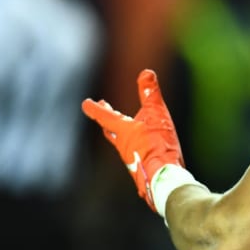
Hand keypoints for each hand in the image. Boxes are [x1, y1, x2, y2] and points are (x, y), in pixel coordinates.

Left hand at [82, 70, 183, 210]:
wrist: (164, 178)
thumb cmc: (159, 145)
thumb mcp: (157, 114)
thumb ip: (151, 93)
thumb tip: (146, 72)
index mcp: (123, 130)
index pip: (104, 115)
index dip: (94, 108)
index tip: (86, 103)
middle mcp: (122, 145)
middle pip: (110, 130)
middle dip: (106, 119)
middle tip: (103, 108)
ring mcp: (129, 160)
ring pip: (121, 144)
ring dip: (121, 134)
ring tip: (127, 129)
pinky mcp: (139, 170)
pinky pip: (134, 156)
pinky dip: (136, 150)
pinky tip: (144, 152)